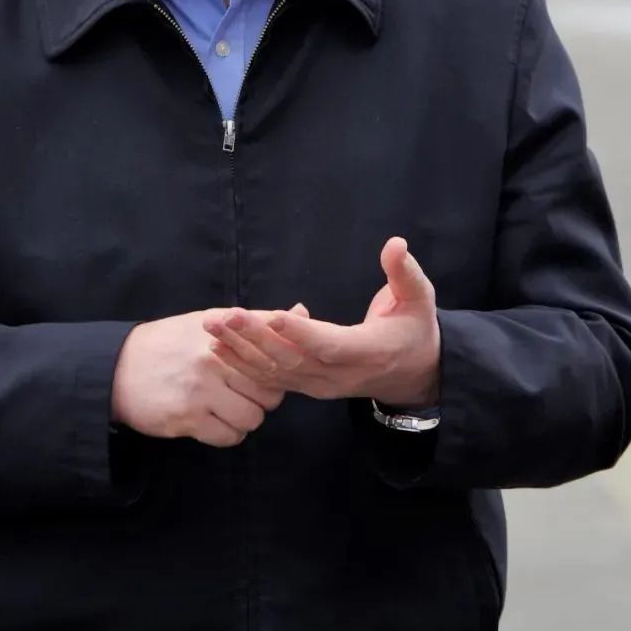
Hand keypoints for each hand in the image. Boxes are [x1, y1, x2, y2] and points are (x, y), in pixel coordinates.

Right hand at [111, 307, 306, 448]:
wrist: (117, 368)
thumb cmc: (169, 343)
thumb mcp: (209, 321)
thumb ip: (256, 320)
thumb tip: (301, 311)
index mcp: (222, 332)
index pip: (272, 353)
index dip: (278, 369)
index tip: (269, 373)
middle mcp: (213, 359)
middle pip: (268, 392)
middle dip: (263, 398)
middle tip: (245, 393)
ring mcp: (200, 390)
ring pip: (251, 418)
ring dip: (244, 418)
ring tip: (228, 408)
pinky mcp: (187, 418)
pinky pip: (228, 437)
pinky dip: (226, 433)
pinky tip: (214, 421)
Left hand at [203, 238, 440, 405]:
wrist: (410, 374)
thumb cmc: (414, 329)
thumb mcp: (419, 299)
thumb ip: (404, 273)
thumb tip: (395, 244)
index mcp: (367, 351)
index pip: (330, 345)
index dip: (302, 333)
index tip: (274, 314)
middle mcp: (338, 375)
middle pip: (292, 360)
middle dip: (257, 338)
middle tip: (226, 316)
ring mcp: (319, 385)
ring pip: (275, 372)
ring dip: (240, 350)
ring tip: (211, 327)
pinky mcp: (306, 386)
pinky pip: (271, 379)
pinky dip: (242, 364)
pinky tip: (217, 348)